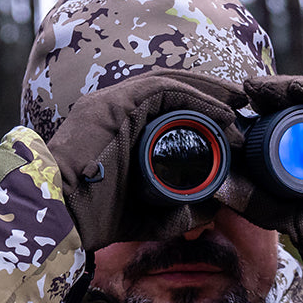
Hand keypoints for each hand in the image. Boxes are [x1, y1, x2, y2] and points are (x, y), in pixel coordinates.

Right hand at [47, 71, 249, 249]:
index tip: (232, 123)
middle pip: (172, 88)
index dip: (202, 108)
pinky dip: (196, 97)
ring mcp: (112, 103)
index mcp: (119, 127)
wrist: (60, 220)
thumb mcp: (149, 216)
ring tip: (237, 104)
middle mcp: (115, 109)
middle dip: (210, 92)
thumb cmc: (94, 220)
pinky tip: (220, 112)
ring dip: (208, 91)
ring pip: (171, 83)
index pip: (167, 105)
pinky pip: (163, 90)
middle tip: (243, 104)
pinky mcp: (112, 105)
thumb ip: (178, 212)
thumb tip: (214, 210)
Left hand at [239, 75, 302, 302]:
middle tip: (241, 91)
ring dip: (289, 88)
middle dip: (270, 94)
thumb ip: (257, 202)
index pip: (285, 122)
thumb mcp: (291, 216)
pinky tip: (297, 89)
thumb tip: (216, 185)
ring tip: (260, 88)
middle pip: (302, 103)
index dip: (259, 114)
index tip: (228, 111)